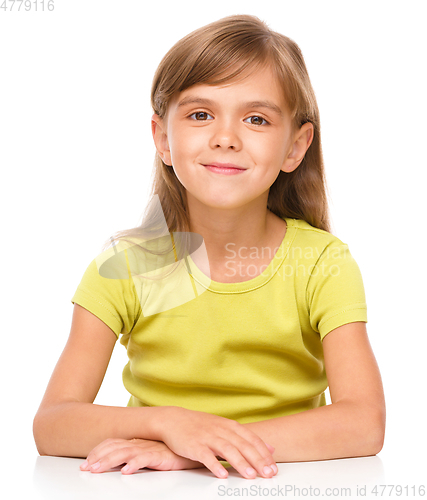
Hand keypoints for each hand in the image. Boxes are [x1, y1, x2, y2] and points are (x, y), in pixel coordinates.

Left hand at [80, 438, 202, 474]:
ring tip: (97, 469)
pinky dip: (134, 464)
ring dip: (109, 461)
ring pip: (124, 453)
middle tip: (85, 468)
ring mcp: (148, 448)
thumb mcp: (148, 453)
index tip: (85, 462)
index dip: (97, 451)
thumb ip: (134, 456)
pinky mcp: (160, 455)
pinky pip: (145, 459)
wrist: (190, 445)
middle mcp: (139, 444)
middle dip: (97, 457)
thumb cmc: (170, 451)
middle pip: (114, 448)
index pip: (112, 443)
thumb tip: (118, 464)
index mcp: (135, 442)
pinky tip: (126, 470)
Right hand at [156, 406, 277, 478]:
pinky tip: (222, 475)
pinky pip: (206, 456)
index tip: (273, 468)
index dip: (264, 454)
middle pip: (242, 445)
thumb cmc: (202, 426)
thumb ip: (247, 438)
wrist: (174, 420)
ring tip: (250, 476)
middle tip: (268, 474)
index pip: (252, 439)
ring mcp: (207, 437)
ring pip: (227, 450)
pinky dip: (214, 465)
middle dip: (257, 460)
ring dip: (240, 463)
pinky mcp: (194, 445)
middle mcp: (221, 430)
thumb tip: (270, 448)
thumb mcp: (226, 427)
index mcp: (230, 426)